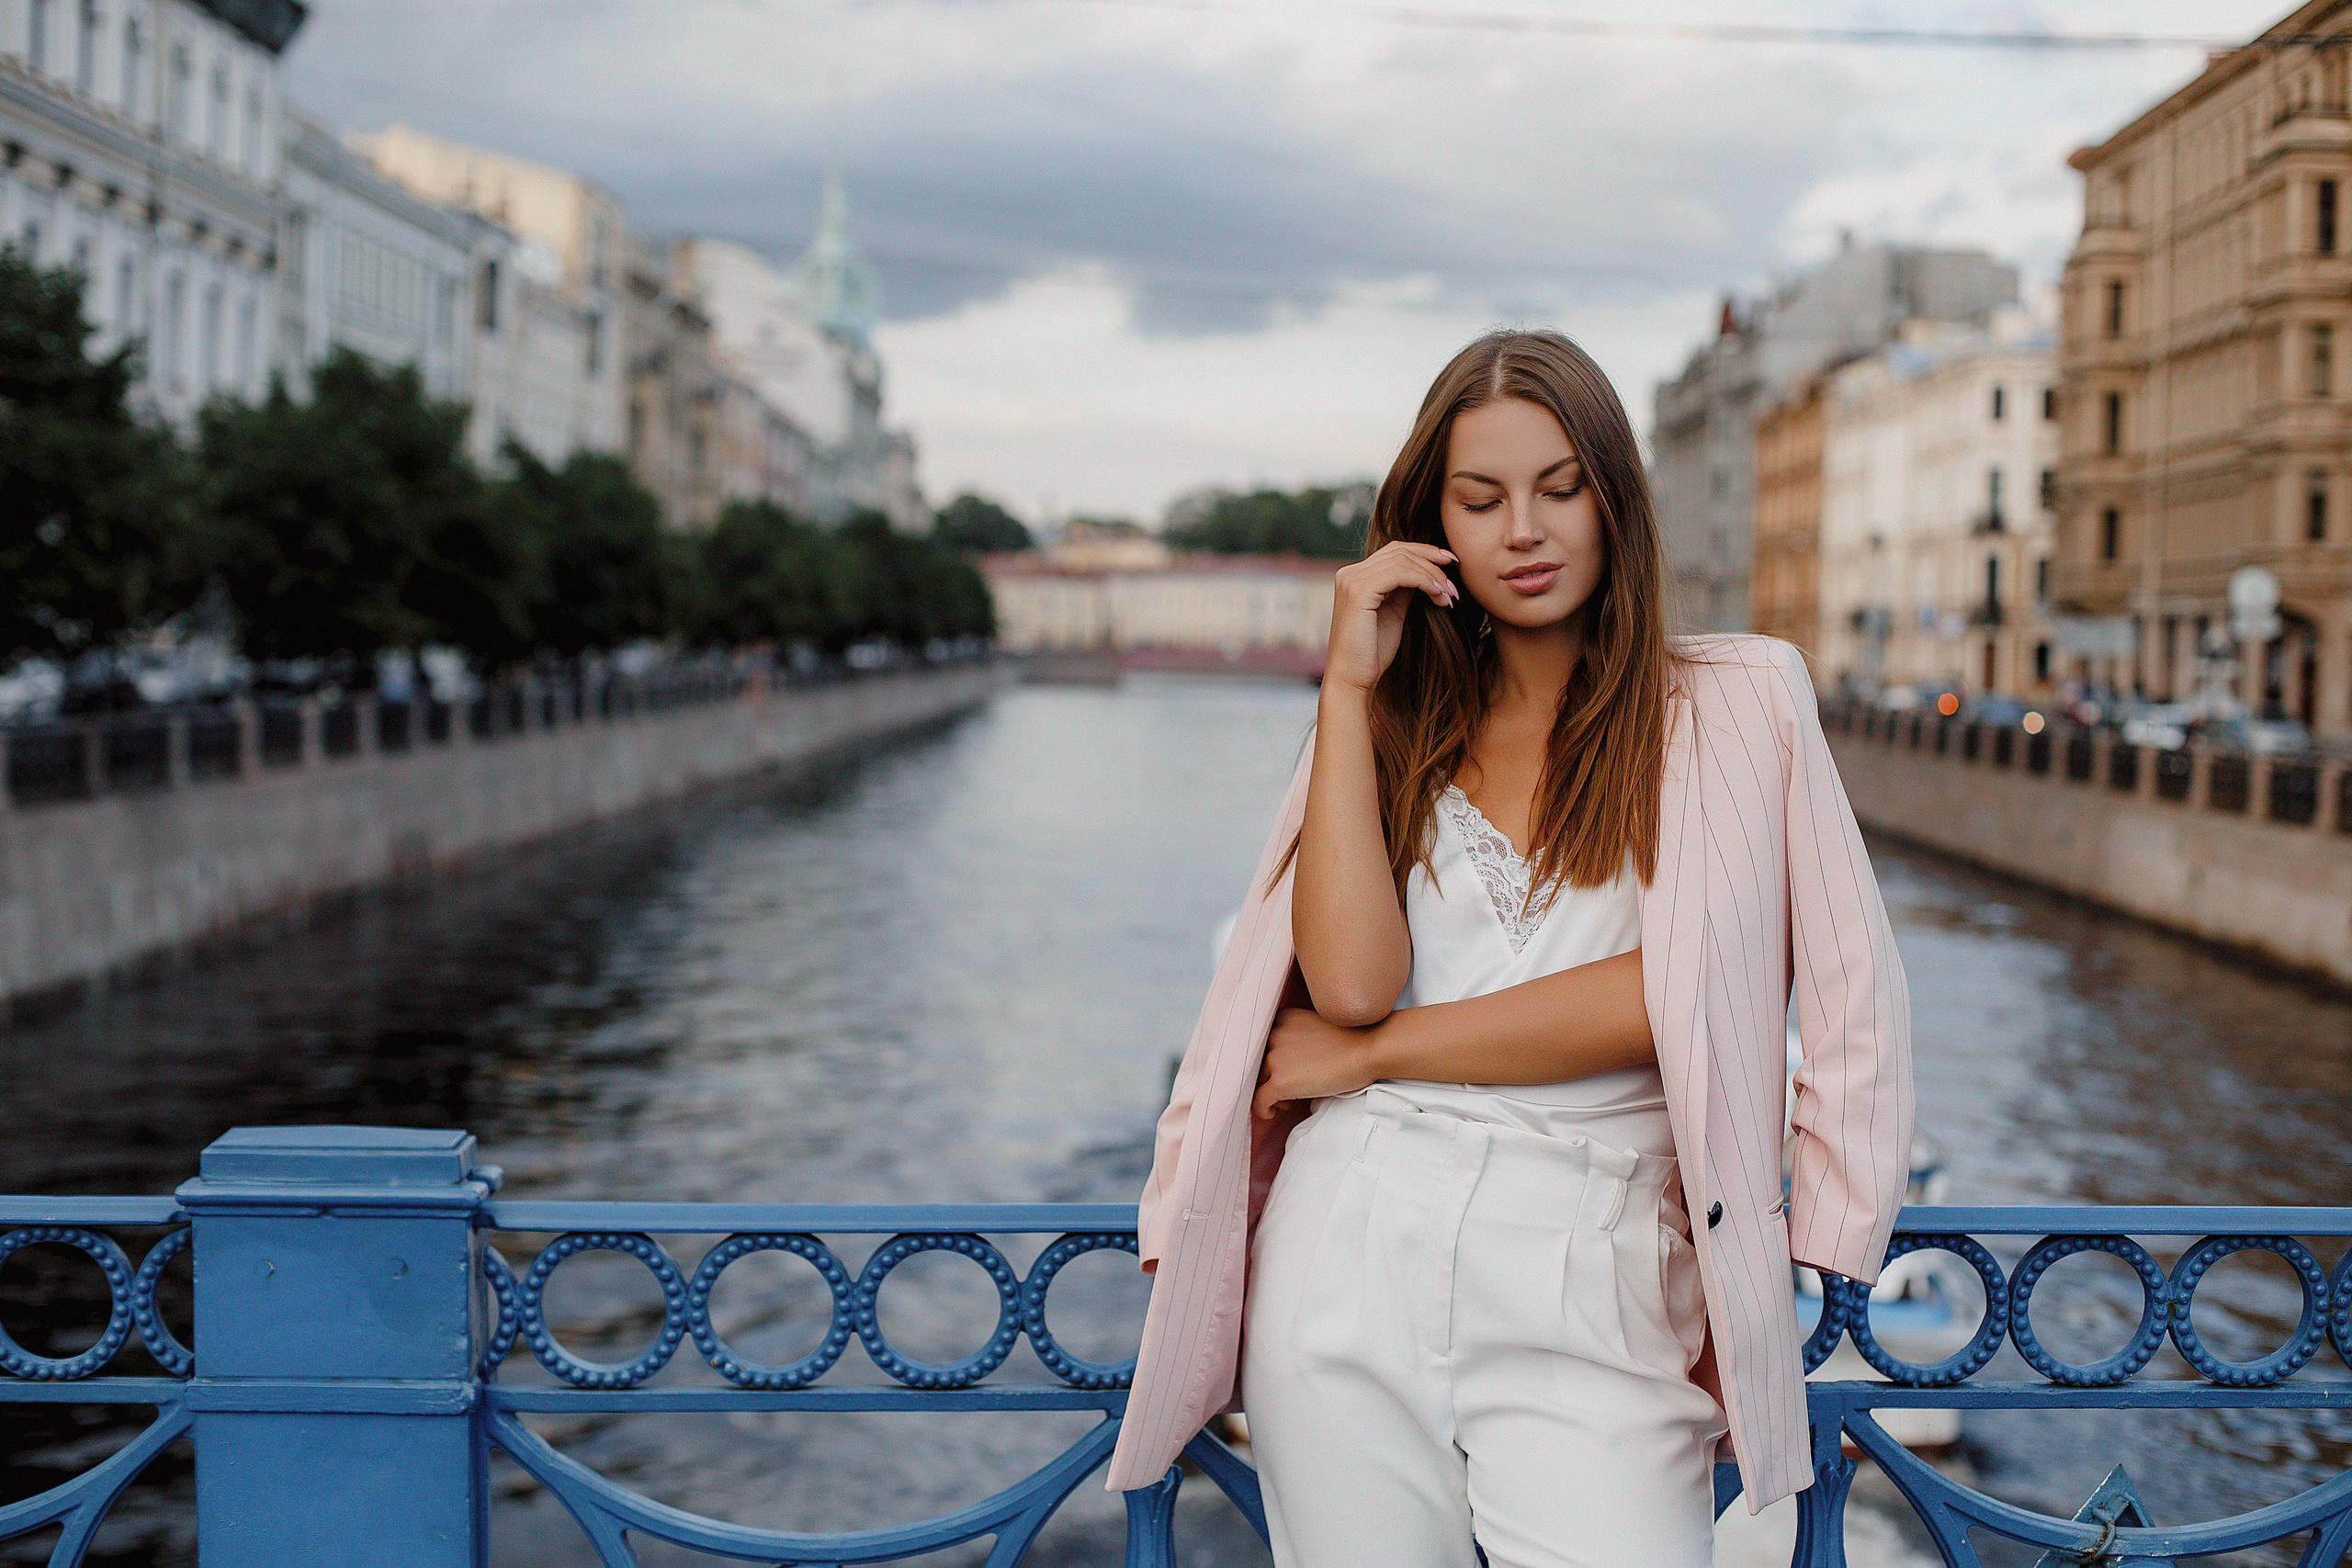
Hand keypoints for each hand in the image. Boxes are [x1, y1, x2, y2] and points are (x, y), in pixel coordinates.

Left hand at [1254, 1007, 1381, 1118]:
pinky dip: (1262, 1109)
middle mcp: (1276, 1035)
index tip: (1282, 1069)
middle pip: (1260, 1060)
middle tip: (1284, 1089)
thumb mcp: (1319, 1029)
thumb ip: (1300, 1040)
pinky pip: (1260, 1100)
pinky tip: (1271, 1113)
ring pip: (1258, 1080)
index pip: (1265, 1041)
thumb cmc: (1355, 1041)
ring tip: (1283, 1102)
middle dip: (1270, 1076)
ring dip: (1268, 1092)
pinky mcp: (1280, 1082)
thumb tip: (1294, 1064)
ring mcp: (1275, 1058)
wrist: (1368, 1049)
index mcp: (1286, 1019)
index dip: (1271, 1058)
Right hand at [1323, 542, 1457, 693]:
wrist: (1353, 679)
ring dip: (1433, 575)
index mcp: (1355, 577)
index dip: (1425, 552)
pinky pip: (1400, 573)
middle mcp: (1349, 574)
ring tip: (1449, 596)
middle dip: (1433, 562)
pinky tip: (1438, 595)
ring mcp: (1352, 581)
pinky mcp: (1359, 592)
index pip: (1394, 551)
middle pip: (1400, 550)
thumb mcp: (1393, 612)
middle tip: (1455, 585)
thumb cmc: (1372, 653)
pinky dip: (1424, 581)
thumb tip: (1425, 572)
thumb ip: (1403, 589)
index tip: (1451, 564)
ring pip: (1403, 560)